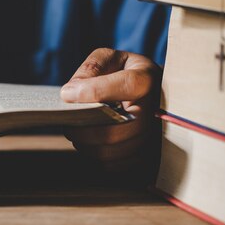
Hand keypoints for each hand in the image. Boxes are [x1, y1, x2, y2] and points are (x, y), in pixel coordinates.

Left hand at [60, 48, 160, 175]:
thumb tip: (71, 92)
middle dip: (83, 130)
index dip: (93, 91)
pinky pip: (115, 165)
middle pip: (116, 130)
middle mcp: (158, 109)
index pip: (127, 85)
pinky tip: (92, 143)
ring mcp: (156, 136)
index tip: (67, 94)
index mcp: (149, 79)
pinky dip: (96, 157)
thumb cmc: (124, 74)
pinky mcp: (148, 156)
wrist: (152, 93)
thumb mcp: (110, 59)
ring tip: (78, 133)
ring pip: (113, 151)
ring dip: (86, 145)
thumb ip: (92, 68)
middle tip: (68, 124)